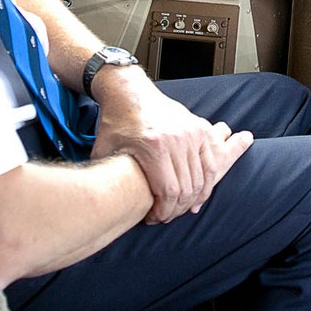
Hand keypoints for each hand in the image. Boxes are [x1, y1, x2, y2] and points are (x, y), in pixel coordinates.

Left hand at [91, 76, 252, 222]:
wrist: (129, 91)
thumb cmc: (115, 123)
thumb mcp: (104, 151)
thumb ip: (105, 177)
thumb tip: (100, 204)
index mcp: (153, 147)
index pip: (169, 191)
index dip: (164, 212)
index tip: (154, 219)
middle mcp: (176, 139)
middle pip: (187, 188)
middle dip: (178, 209)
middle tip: (166, 217)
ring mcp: (191, 132)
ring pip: (203, 177)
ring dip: (194, 198)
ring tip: (180, 208)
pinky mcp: (198, 128)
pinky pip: (211, 162)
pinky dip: (207, 182)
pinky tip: (197, 194)